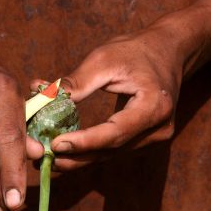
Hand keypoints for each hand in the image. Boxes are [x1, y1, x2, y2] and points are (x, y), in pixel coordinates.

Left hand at [28, 21, 197, 170]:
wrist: (168, 51)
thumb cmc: (136, 50)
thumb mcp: (104, 59)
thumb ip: (76, 83)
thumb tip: (42, 99)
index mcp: (154, 106)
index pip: (115, 133)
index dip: (84, 142)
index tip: (55, 144)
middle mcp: (159, 128)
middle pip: (112, 150)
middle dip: (76, 156)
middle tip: (46, 160)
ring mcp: (156, 137)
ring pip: (111, 154)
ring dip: (80, 157)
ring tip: (50, 158)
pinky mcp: (148, 140)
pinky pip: (115, 149)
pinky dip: (91, 150)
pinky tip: (68, 151)